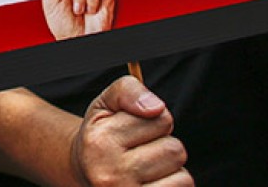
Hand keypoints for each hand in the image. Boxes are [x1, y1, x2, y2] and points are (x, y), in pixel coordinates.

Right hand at [72, 76, 190, 186]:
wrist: (85, 173)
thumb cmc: (101, 136)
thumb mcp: (106, 104)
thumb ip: (128, 90)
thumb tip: (156, 107)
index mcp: (100, 141)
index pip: (161, 119)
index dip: (154, 120)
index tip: (134, 129)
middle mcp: (110, 173)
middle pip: (174, 149)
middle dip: (164, 147)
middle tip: (141, 151)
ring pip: (182, 176)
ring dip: (170, 171)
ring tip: (147, 169)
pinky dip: (173, 186)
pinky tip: (152, 184)